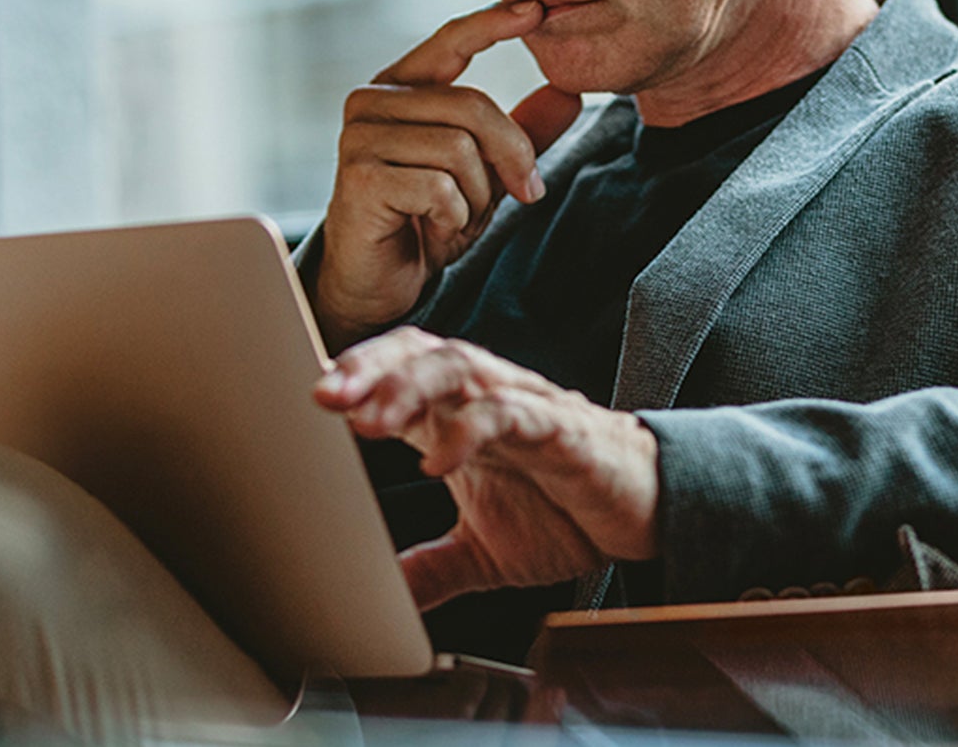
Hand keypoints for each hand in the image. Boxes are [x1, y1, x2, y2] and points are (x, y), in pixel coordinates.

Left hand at [314, 328, 659, 609]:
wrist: (651, 513)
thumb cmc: (567, 513)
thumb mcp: (483, 553)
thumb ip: (430, 570)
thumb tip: (377, 604)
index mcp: (458, 416)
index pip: (397, 372)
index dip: (353, 377)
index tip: (307, 400)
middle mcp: (486, 398)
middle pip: (420, 353)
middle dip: (369, 368)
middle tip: (323, 395)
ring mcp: (525, 407)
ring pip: (461, 368)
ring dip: (409, 387)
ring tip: (368, 419)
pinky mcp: (564, 430)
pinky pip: (513, 413)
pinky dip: (471, 429)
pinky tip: (438, 459)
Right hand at [315, 2, 582, 349]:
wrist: (377, 284)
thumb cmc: (424, 222)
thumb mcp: (485, 173)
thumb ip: (522, 133)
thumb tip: (569, 93)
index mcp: (401, 88)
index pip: (451, 40)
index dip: (493, 22)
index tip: (536, 11)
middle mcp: (372, 101)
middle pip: (473, 105)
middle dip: (511, 156)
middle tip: (524, 193)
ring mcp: (360, 137)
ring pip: (459, 148)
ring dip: (477, 196)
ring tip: (457, 217)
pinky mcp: (360, 176)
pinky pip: (439, 187)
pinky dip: (453, 217)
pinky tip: (433, 229)